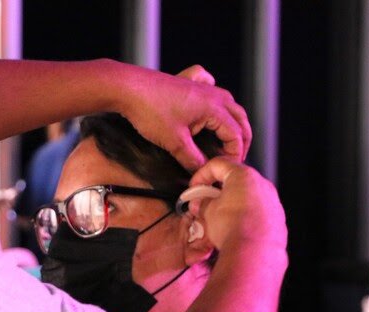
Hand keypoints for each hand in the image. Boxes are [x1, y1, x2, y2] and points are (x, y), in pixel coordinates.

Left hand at [117, 64, 250, 169]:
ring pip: (227, 102)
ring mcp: (200, 86)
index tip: (229, 167)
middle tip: (238, 155)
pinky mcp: (186, 82)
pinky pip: (209, 86)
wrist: (127, 88)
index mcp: (214, 108)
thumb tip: (202, 171)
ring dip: (231, 120)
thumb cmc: (150, 112)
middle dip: (241, 138)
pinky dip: (214, 97)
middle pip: (239, 117)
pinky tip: (209, 102)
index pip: (236, 134)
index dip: (236, 153)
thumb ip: (192, 159)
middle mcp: (212, 94)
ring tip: (228, 137)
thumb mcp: (174, 142)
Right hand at [188, 157, 286, 251]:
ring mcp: (272, 203)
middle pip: (235, 181)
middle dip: (217, 191)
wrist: (255, 252)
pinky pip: (256, 213)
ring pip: (247, 198)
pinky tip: (234, 230)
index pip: (218, 164)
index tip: (194, 188)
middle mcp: (261, 185)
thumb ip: (202, 204)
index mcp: (243, 176)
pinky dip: (243, 217)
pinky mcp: (277, 220)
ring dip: (230, 205)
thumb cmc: (233, 227)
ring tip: (217, 220)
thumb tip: (200, 204)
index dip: (201, 175)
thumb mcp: (208, 212)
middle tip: (204, 204)